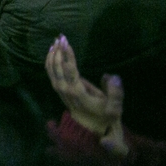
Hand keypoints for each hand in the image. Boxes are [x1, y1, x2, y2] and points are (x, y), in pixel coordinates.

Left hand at [46, 35, 127, 156]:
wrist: (91, 129)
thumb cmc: (105, 116)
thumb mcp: (115, 109)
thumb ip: (115, 94)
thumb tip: (113, 76)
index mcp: (77, 92)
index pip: (69, 70)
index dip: (67, 54)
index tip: (66, 41)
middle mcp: (65, 90)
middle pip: (57, 66)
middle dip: (59, 50)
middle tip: (61, 36)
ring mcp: (60, 90)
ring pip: (51, 69)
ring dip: (52, 54)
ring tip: (55, 41)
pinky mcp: (59, 90)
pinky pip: (51, 73)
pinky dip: (50, 61)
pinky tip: (51, 52)